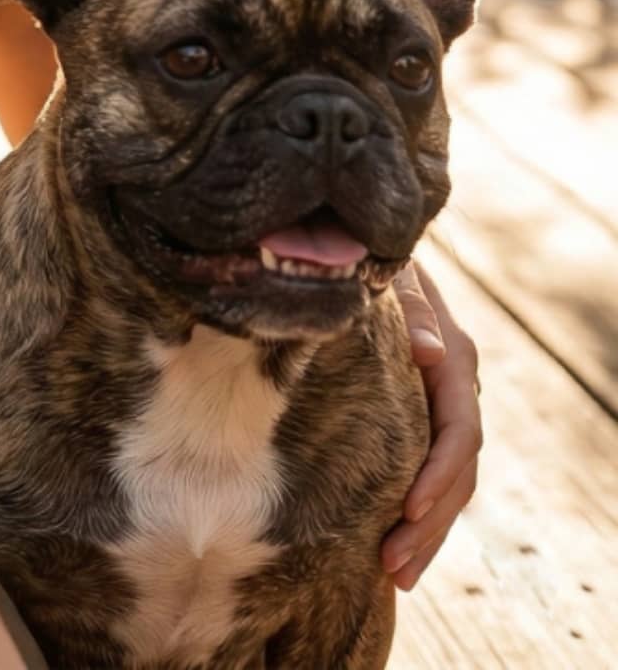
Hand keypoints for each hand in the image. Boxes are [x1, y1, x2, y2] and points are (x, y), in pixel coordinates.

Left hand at [383, 258, 481, 590]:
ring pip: (449, 481)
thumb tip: (430, 353)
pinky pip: (428, 471)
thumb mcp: (389, 271)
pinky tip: (393, 544)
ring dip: (425, 531)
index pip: (459, 429)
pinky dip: (416, 510)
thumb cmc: (367, 255)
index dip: (439, 471)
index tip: (411, 507)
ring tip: (395, 574)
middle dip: (430, 523)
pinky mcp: (420, 413)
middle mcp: (454, 387)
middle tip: (396, 567)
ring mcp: (441, 404)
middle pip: (458, 470)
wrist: (359, 245)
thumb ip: (411, 308)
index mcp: (453, 358)